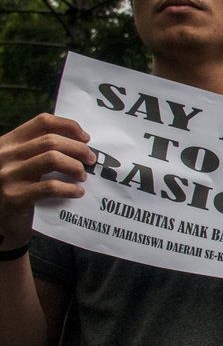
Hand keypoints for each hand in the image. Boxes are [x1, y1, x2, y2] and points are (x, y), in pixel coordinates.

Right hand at [0, 113, 93, 245]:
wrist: (1, 223)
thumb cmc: (19, 189)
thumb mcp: (23, 164)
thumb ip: (41, 151)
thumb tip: (81, 143)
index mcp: (9, 143)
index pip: (42, 122)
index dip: (68, 126)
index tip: (86, 138)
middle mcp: (6, 155)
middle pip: (51, 141)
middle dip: (78, 149)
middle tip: (90, 160)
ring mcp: (8, 175)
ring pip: (52, 159)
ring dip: (75, 167)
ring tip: (82, 176)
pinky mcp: (15, 196)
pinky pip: (50, 186)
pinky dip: (70, 189)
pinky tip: (77, 192)